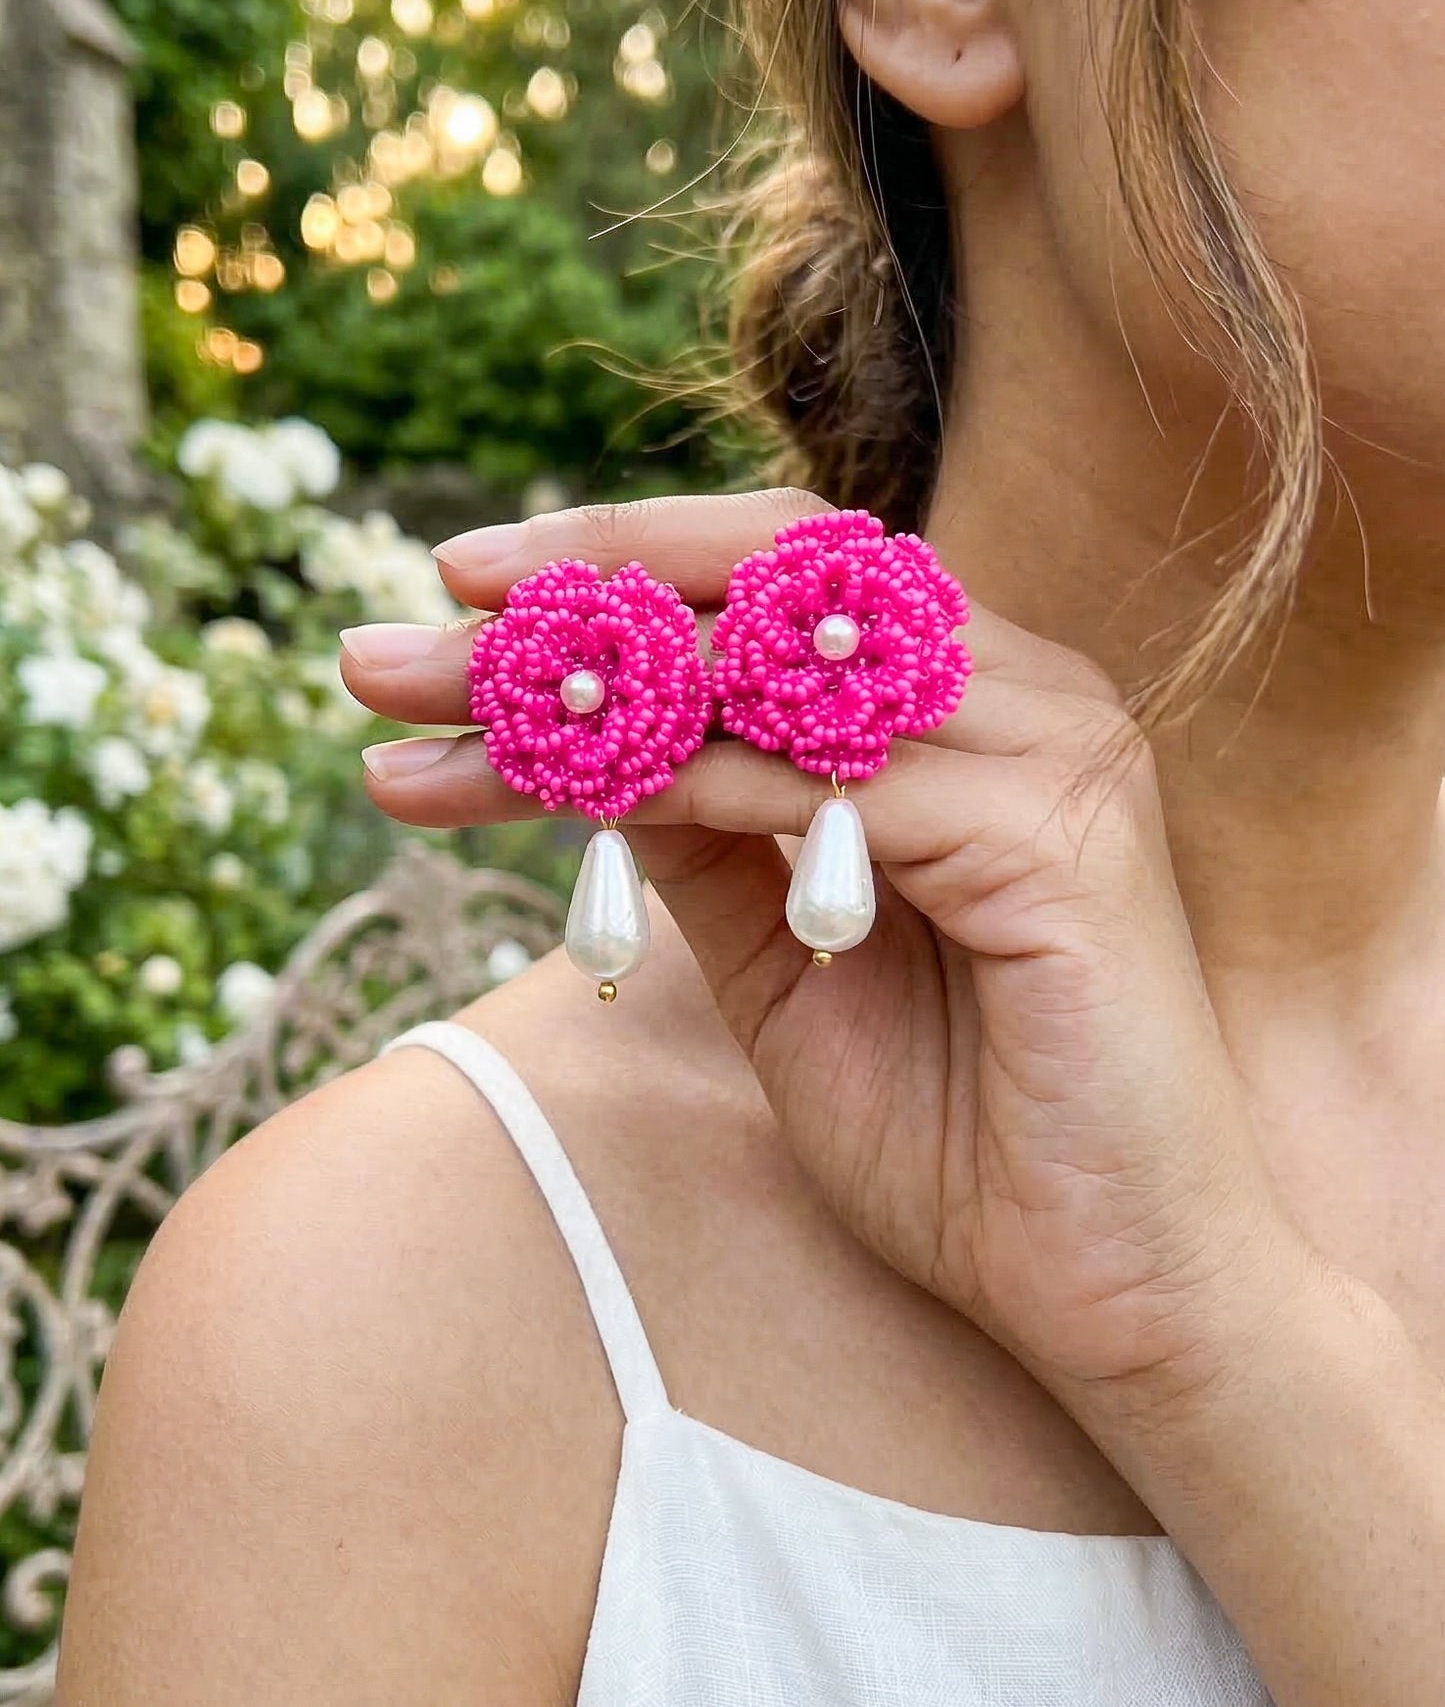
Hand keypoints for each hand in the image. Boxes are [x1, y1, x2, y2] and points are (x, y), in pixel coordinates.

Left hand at [342, 490, 1312, 1417]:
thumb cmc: (960, 1128)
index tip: (451, 602)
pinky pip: (829, 777)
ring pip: (782, 660)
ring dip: (585, 685)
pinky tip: (559, 789)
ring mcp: (1058, 750)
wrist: (1113, 1289)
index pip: (779, 575)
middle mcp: (1028, 688)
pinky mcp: (1063, 839)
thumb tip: (573, 740)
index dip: (611, 566)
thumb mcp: (780, 956)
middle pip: (775, 569)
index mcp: (973, 700)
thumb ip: (703, 831)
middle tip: (396, 639)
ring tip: (426, 720)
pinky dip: (686, 775)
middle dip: (572, 589)